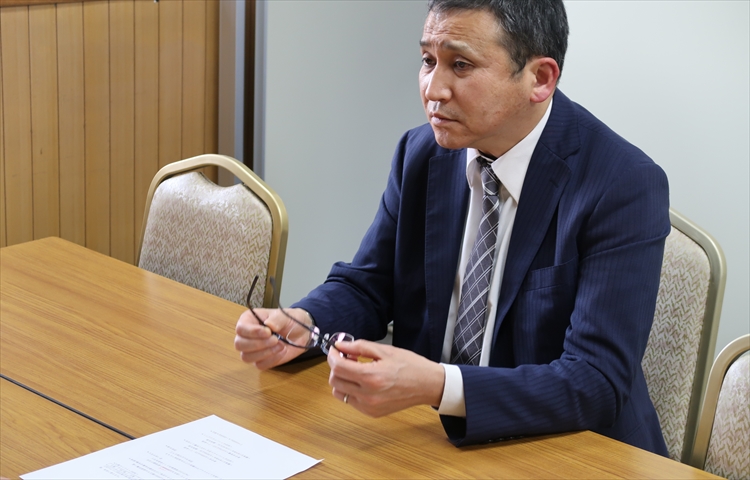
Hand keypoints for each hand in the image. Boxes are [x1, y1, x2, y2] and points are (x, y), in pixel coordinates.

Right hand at [234, 307, 309, 368]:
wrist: (301, 332)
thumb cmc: (290, 321)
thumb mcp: (285, 315)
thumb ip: (276, 319)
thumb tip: (269, 326)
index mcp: (249, 320)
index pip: (241, 328)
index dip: (252, 332)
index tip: (268, 332)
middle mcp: (247, 335)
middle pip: (239, 344)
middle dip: (258, 344)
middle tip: (276, 339)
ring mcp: (252, 350)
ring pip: (247, 357)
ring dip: (265, 353)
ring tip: (281, 345)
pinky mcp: (261, 360)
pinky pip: (260, 365)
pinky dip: (272, 359)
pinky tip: (281, 351)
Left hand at [327, 340, 444, 416]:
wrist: (428, 385)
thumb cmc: (410, 366)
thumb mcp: (385, 350)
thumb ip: (359, 347)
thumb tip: (340, 346)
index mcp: (372, 377)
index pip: (338, 368)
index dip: (333, 357)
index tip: (335, 350)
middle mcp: (368, 395)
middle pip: (335, 381)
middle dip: (336, 367)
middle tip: (347, 358)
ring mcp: (369, 406)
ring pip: (339, 393)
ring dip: (342, 380)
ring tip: (356, 371)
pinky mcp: (372, 413)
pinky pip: (351, 401)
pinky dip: (351, 390)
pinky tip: (363, 382)